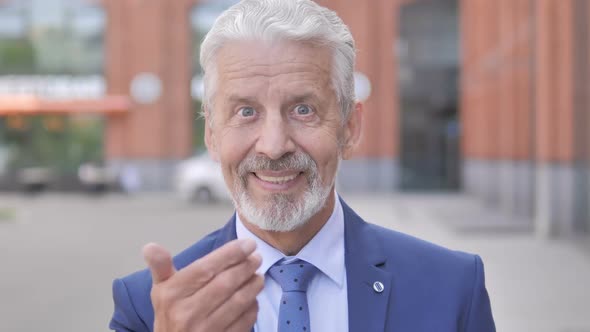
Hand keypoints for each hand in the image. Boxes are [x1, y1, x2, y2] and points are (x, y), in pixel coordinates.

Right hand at [143, 239, 263, 331]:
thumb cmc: (169, 316)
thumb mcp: (160, 290)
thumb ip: (161, 266)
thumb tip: (150, 246)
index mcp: (171, 295)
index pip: (205, 268)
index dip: (229, 254)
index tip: (247, 244)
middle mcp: (187, 313)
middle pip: (224, 284)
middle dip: (245, 267)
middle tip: (257, 257)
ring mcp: (205, 330)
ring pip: (237, 302)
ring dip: (252, 286)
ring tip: (258, 275)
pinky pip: (244, 322)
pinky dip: (252, 308)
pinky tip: (253, 298)